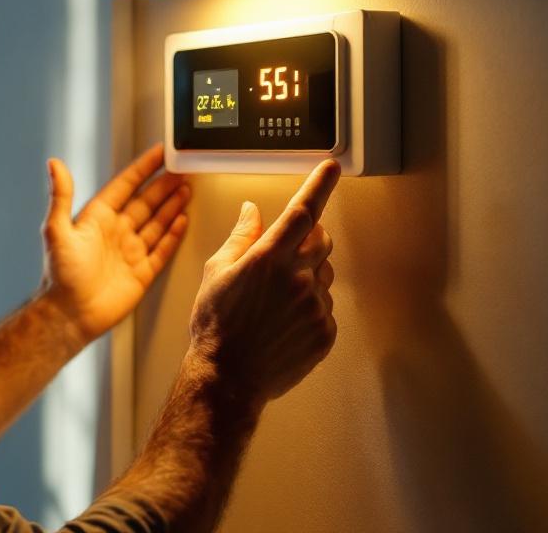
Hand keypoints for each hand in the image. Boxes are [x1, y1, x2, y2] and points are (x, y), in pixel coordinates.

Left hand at [39, 143, 191, 343]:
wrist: (70, 315)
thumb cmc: (60, 275)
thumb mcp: (56, 230)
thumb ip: (60, 196)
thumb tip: (54, 163)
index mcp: (98, 218)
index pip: (125, 186)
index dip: (143, 168)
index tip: (160, 153)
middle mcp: (116, 231)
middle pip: (146, 202)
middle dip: (164, 185)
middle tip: (183, 169)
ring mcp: (130, 251)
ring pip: (157, 223)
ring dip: (172, 206)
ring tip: (187, 189)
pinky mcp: (142, 273)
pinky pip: (162, 249)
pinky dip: (174, 235)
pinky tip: (183, 220)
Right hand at [188, 160, 340, 409]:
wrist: (228, 378)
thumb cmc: (216, 326)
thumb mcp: (217, 272)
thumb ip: (241, 237)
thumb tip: (253, 211)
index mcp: (269, 258)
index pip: (302, 211)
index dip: (319, 185)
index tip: (331, 168)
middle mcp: (297, 278)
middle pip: (321, 240)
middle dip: (308, 239)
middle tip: (283, 257)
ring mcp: (315, 306)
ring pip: (323, 275)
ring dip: (306, 277)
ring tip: (274, 303)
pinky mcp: (325, 331)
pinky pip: (325, 307)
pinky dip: (309, 309)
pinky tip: (282, 324)